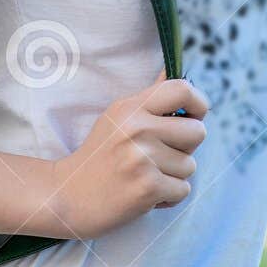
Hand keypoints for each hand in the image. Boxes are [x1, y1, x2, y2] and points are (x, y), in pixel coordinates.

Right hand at [50, 70, 209, 238]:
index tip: (193, 117)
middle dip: (187, 148)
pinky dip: (169, 196)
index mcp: (131, 108)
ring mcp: (141, 158)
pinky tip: (146, 194)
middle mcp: (136, 128)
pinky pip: (183, 189)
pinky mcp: (147, 187)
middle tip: (162, 156)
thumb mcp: (118, 118)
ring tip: (147, 176)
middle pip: (197, 131)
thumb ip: (150, 99)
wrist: (68, 196)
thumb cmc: (100, 156)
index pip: (182, 90)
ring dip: (174, 176)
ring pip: (190, 165)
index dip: (198, 104)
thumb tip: (173, 70)